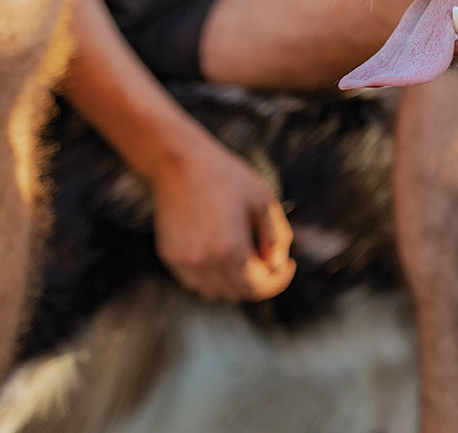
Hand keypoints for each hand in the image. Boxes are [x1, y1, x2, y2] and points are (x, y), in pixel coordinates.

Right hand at [147, 135, 296, 301]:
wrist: (179, 162)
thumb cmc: (226, 177)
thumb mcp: (264, 201)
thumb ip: (276, 238)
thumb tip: (276, 265)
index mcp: (230, 250)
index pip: (258, 288)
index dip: (278, 281)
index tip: (288, 265)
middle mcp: (204, 263)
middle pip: (237, 293)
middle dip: (259, 282)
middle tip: (270, 259)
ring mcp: (183, 262)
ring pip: (215, 292)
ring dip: (235, 282)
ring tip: (247, 255)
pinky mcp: (169, 256)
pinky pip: (196, 281)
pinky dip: (213, 276)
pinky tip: (222, 252)